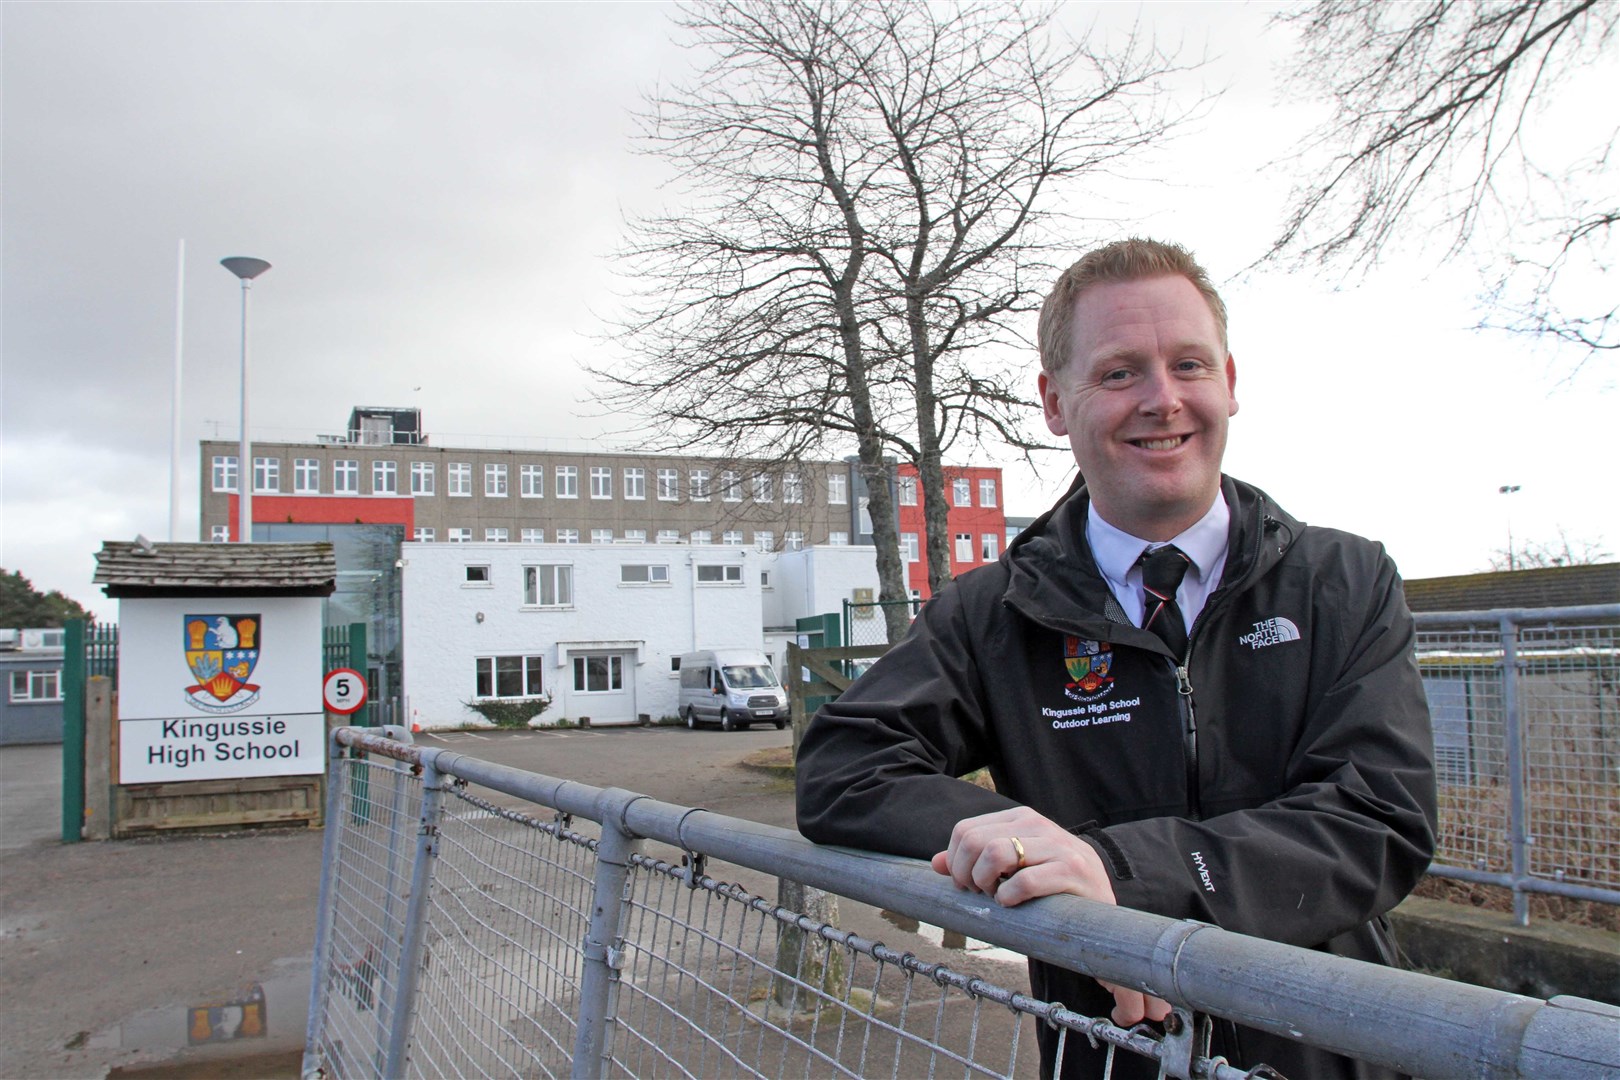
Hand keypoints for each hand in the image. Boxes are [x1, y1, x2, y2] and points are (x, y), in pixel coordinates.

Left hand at [930, 805, 1114, 905]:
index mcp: (1019, 819)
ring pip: (995, 854)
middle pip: (975, 841)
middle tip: (980, 893)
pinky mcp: (1071, 870)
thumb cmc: (1051, 885)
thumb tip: (935, 863)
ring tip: (997, 897)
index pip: (965, 830)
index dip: (956, 861)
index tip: (966, 884)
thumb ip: (975, 862)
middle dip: (966, 874)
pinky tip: (1013, 904)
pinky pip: (1024, 881)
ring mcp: (1055, 845)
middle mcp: (1036, 825)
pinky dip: (1009, 897)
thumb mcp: (1012, 867)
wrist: (1102, 903)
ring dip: (986, 884)